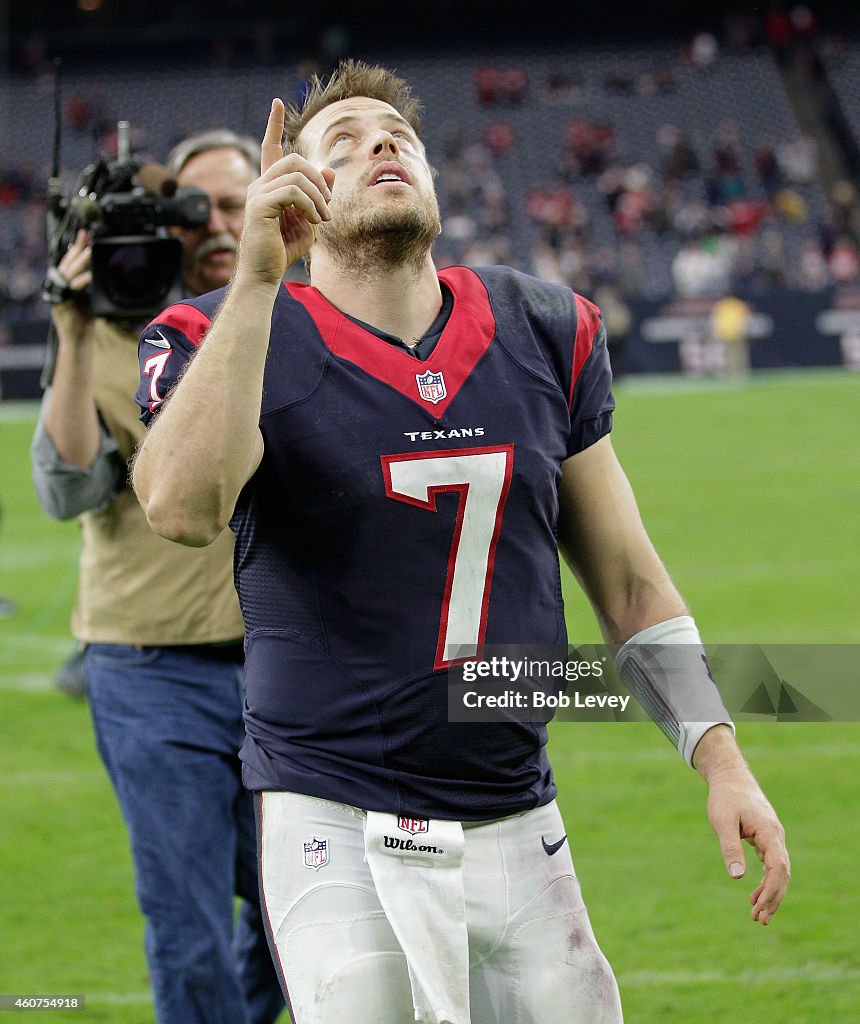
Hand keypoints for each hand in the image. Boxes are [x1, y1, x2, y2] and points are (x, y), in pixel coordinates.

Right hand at [49, 229, 93, 339]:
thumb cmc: (87, 323)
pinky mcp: (60, 304)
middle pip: (68, 263)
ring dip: (80, 262)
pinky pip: (71, 289)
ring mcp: (59, 294)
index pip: (72, 261)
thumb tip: (110, 275)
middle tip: (87, 236)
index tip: (86, 234)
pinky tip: (90, 276)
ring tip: (90, 251)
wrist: (79, 343)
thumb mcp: (92, 301)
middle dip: (77, 249)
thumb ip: (95, 287)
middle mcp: (61, 286)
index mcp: (68, 284)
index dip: (77, 247)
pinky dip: (81, 282)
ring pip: (68, 273)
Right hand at [235, 98, 333, 285]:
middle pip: (295, 160)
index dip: (273, 124)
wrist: (264, 275)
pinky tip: (315, 221)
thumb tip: (329, 170)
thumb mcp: (310, 220)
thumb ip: (319, 196)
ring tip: (323, 218)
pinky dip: (311, 204)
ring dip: (318, 196)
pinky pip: (293, 191)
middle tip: (328, 207)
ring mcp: (257, 193)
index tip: (277, 102)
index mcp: (269, 186)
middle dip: (319, 180)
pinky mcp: (260, 206)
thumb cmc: (284, 250)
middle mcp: (260, 185)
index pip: (271, 148)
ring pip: (297, 174)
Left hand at [706, 768, 789, 924]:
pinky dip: (766, 881)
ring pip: (778, 871)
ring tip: (757, 914)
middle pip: (782, 874)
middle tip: (758, 919)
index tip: (759, 907)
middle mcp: (776, 836)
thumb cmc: (725, 797)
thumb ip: (730, 848)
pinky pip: (771, 864)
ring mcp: (772, 837)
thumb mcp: (723, 821)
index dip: (772, 890)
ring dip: (770, 893)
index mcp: (768, 831)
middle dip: (772, 898)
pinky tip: (754, 894)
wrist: (730, 777)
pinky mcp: (765, 838)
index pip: (778, 867)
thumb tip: (737, 877)